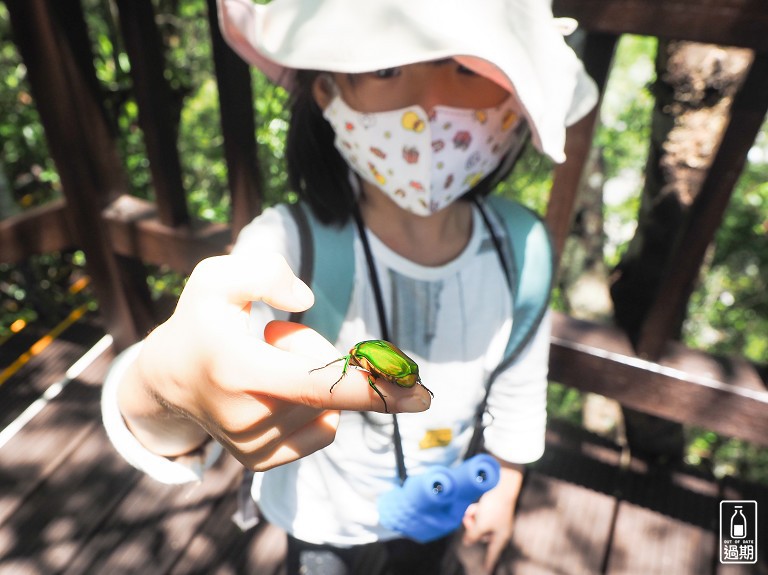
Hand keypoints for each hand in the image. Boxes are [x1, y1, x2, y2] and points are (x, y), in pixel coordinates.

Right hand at [117, 253, 431, 470]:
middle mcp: (247, 415)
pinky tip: (277, 393)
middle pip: (329, 386)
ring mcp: (254, 446)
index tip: (422, 393)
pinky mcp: (261, 462)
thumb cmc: (201, 321)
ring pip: (328, 409)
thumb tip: (307, 299)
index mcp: (238, 367)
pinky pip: (322, 432)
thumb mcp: (218, 278)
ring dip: (312, 380)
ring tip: (267, 365)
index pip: (317, 384)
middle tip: (278, 337)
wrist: (167, 380)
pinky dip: (315, 408)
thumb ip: (263, 271)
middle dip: (321, 353)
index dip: (374, 387)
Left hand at [461, 462, 523, 573]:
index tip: (486, 572)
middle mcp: (498, 531)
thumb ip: (472, 535)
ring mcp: (495, 521)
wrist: (501, 487)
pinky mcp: (492, 512)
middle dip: (472, 527)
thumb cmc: (494, 508)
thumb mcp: (481, 524)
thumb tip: (466, 542)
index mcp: (499, 537)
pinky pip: (480, 516)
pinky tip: (475, 506)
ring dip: (473, 517)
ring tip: (473, 509)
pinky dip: (476, 511)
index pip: (492, 554)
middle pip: (480, 536)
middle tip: (468, 518)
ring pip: (478, 525)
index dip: (488, 563)